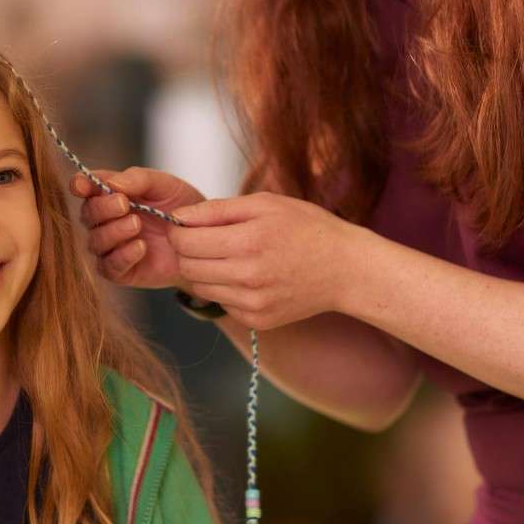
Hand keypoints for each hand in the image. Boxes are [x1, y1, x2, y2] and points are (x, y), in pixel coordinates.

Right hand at [70, 167, 205, 287]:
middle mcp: (105, 221)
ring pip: (95, 241)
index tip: (83, 185)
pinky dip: (123, 256)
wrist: (203, 238)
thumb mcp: (163, 184)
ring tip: (137, 224)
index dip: (79, 185)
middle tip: (124, 204)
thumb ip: (137, 179)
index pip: (84, 188)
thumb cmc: (181, 207)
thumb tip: (111, 184)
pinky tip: (141, 247)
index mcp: (109, 194)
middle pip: (87, 214)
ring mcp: (111, 247)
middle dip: (102, 208)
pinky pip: (110, 267)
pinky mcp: (121, 271)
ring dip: (113, 231)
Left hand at [168, 192, 365, 329]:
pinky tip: (248, 275)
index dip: (179, 232)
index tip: (188, 226)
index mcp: (248, 242)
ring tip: (230, 256)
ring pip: (200, 288)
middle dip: (188, 252)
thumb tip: (177, 217)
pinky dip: (226, 288)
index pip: (185, 242)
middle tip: (207, 240)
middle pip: (187, 267)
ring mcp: (252, 303)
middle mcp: (248, 277)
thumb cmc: (306, 228)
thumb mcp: (265, 203)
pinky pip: (221, 303)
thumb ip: (216, 210)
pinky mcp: (257, 320)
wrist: (345, 268)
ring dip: (205, 271)